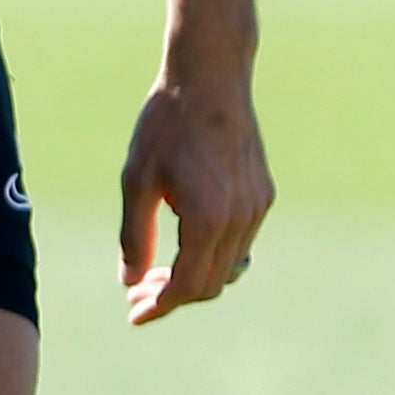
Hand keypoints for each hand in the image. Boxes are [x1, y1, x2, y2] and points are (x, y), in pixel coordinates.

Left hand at [118, 64, 273, 324]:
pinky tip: (184, 247)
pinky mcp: (264, 195)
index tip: (135, 315)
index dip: (159, 305)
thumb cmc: (165, 125)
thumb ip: (134, 235)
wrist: (210, 80)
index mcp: (207, 217)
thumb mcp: (136, 180)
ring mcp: (257, 208)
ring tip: (155, 275)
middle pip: (210, 284)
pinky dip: (213, 255)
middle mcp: (241, 219)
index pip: (186, 284)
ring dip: (194, 278)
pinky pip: (240, 243)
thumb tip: (130, 280)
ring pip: (228, 267)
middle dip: (172, 296)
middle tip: (136, 294)